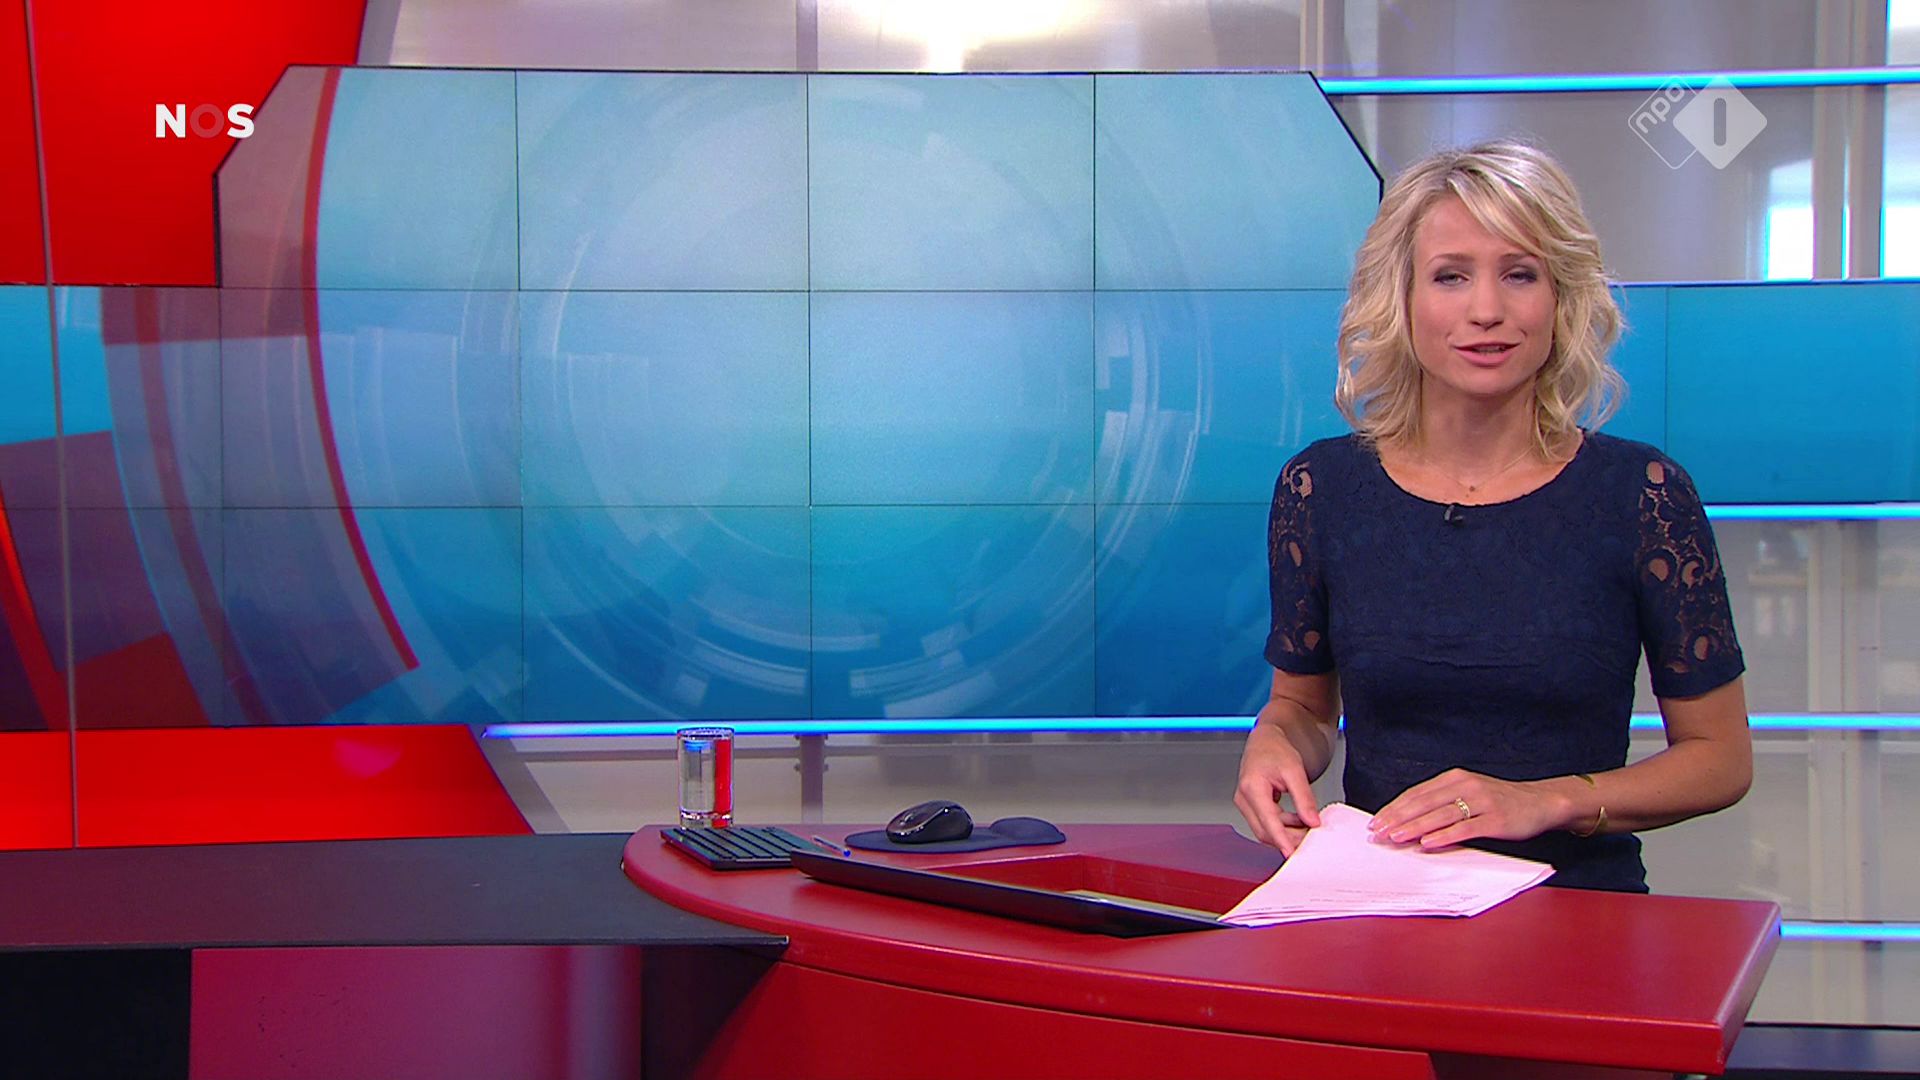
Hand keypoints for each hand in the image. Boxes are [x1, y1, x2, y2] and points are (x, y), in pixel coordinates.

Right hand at [1234, 722, 1323, 855]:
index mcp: (1252, 787)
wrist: (1265, 740)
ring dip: (1287, 834)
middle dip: (1288, 839)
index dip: (1281, 839)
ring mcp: (1245, 803)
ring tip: (1308, 829)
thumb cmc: (1275, 750)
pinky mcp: (1251, 806)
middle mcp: (1244, 798)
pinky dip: (1283, 827)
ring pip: (1265, 830)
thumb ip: (1304, 798)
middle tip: (1311, 840)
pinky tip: (1299, 822)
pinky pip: (1266, 823)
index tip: (1292, 853)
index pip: (1267, 821)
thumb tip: (1312, 821)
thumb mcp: (1295, 771)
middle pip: (1265, 831)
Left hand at [1367, 769, 1570, 849]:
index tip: (1376, 821)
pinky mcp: (1495, 819)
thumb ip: (1442, 803)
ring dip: (1415, 827)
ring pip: (1440, 815)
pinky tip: (1428, 843)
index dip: (1394, 808)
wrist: (1540, 802)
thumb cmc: (1500, 800)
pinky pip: (1465, 828)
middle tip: (1378, 832)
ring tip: (1396, 837)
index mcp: (1454, 778)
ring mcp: (1481, 801)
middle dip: (1398, 819)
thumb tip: (1409, 820)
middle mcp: (1465, 785)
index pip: (1416, 793)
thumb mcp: (1468, 793)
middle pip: (1424, 803)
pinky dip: (1444, 835)